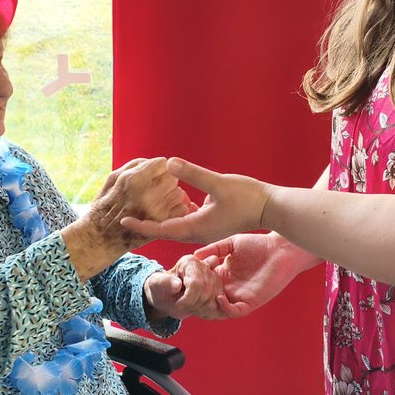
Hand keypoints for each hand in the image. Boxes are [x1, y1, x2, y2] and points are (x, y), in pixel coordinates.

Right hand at [87, 157, 192, 248]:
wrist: (101, 238)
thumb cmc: (105, 205)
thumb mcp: (113, 178)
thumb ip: (136, 165)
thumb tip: (158, 161)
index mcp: (133, 180)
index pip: (163, 163)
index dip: (159, 167)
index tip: (154, 173)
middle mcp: (147, 195)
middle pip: (173, 177)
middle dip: (166, 180)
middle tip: (155, 187)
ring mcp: (155, 211)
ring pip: (178, 193)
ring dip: (170, 194)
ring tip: (157, 200)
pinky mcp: (162, 225)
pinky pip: (180, 209)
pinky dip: (174, 209)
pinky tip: (162, 210)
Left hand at [121, 158, 271, 244]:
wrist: (270, 208)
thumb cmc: (247, 197)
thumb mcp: (218, 183)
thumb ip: (193, 174)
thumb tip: (169, 162)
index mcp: (196, 228)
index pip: (162, 229)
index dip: (141, 224)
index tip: (123, 218)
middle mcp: (198, 232)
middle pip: (165, 230)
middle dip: (146, 223)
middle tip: (126, 214)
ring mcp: (206, 229)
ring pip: (176, 225)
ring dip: (161, 218)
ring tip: (144, 208)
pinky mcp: (212, 223)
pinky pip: (187, 220)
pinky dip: (176, 212)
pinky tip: (172, 199)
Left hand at [143, 255, 227, 320]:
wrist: (167, 296)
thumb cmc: (161, 288)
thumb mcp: (155, 285)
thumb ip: (164, 282)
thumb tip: (177, 284)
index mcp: (189, 262)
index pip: (197, 285)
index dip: (188, 300)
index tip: (178, 304)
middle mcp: (205, 267)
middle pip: (207, 294)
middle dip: (194, 306)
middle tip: (183, 305)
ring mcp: (215, 278)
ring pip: (215, 301)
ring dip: (200, 310)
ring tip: (189, 306)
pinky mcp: (220, 289)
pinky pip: (221, 307)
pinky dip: (209, 313)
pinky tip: (198, 310)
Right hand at [195, 232, 318, 316]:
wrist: (281, 249)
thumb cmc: (259, 244)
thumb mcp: (231, 244)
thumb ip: (213, 249)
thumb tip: (194, 255)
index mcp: (223, 274)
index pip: (203, 284)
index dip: (193, 284)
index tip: (183, 281)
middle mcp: (229, 287)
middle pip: (208, 299)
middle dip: (198, 299)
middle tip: (188, 295)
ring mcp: (239, 296)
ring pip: (219, 309)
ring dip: (209, 307)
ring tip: (201, 299)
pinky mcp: (250, 302)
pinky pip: (234, 311)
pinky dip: (225, 308)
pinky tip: (219, 298)